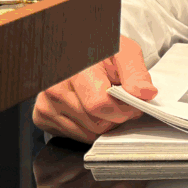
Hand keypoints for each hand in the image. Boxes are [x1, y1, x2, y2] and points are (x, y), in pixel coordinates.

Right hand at [32, 35, 157, 144]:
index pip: (99, 105)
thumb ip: (136, 74)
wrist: (81, 51)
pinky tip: (91, 108)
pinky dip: (90, 127)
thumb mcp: (125, 53)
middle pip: (96, 124)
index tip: (135, 104)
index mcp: (75, 71)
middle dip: (116, 117)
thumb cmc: (103, 52)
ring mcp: (45, 105)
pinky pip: (76, 136)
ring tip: (107, 102)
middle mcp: (55, 89)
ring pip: (87, 134)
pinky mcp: (41, 117)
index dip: (124, 109)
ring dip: (104, 123)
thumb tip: (145, 94)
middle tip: (122, 101)